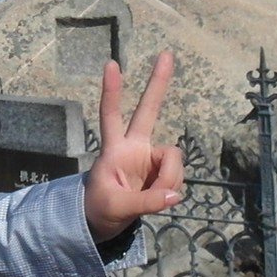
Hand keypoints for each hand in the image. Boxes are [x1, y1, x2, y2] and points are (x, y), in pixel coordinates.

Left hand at [84, 52, 184, 241]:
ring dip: (170, 181)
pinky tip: (161, 199)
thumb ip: (145, 202)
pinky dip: (172, 190)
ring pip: (173, 160)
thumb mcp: (116, 208)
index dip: (112, 92)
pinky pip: (177, 179)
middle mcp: (135, 147)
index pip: (110, 115)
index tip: (111, 64)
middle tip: (166, 53)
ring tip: (154, 200)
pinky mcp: (162, 173)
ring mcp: (150, 158)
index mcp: (114, 150)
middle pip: (148, 110)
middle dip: (158, 83)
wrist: (104, 223)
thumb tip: (174, 195)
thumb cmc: (100, 209)